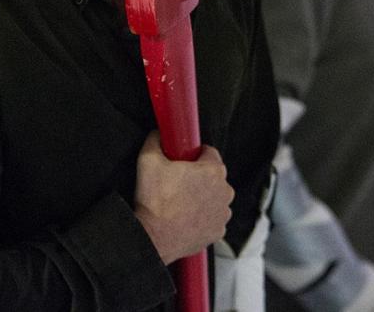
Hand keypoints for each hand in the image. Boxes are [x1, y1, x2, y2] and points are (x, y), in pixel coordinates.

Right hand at [133, 131, 234, 263]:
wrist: (153, 238)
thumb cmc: (154, 202)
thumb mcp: (148, 161)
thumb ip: (155, 140)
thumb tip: (158, 134)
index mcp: (213, 171)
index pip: (210, 152)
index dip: (195, 154)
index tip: (184, 160)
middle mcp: (224, 191)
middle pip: (214, 175)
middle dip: (199, 176)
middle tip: (177, 182)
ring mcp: (222, 213)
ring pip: (215, 197)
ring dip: (203, 197)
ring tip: (180, 202)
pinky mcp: (218, 231)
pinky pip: (213, 217)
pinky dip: (203, 216)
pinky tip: (186, 217)